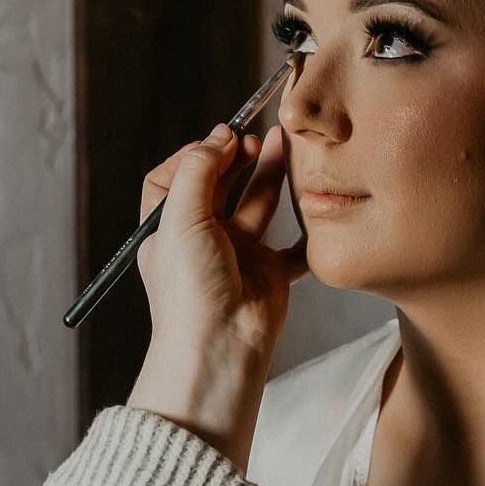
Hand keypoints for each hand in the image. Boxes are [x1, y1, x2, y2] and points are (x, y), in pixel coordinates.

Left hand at [127, 123, 306, 469]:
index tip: (220, 139)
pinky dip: (306, 228)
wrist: (220, 349)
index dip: (195, 154)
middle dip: (237, 158)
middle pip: (219, 186)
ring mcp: (236, 256)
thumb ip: (199, 170)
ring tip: (286, 145)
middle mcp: (200, 240)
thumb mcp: (181, 217)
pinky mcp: (268, 274)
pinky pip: (292, 246)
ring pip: (257, 204)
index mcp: (167, 228)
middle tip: (257, 137)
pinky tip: (317, 200)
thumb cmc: (190, 289)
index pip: (174, 178)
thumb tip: (219, 136)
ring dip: (270, 175)